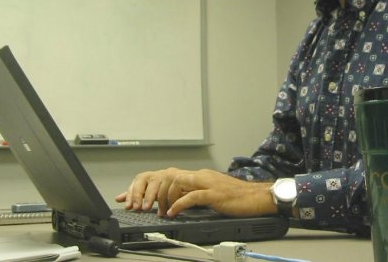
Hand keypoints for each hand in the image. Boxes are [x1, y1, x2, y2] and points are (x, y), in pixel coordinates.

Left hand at [115, 168, 276, 217]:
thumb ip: (193, 194)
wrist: (256, 197)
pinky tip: (173, 213)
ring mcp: (206, 182)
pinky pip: (191, 196)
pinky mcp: (214, 193)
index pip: (166, 175)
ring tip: (160, 212)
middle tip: (144, 207)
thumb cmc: (236, 197)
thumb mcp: (209, 194)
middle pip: (166, 175)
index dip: (146, 185)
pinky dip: (179, 204)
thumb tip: (175, 202)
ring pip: (176, 182)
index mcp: (196, 175)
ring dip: (163, 198)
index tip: (131, 196)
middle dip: (150, 191)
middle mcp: (199, 175)